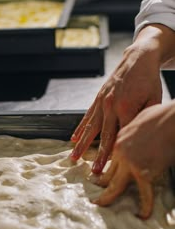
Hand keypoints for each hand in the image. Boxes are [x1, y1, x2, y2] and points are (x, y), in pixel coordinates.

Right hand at [70, 41, 161, 173]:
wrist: (138, 58)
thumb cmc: (149, 80)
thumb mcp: (155, 99)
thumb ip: (145, 118)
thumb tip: (139, 137)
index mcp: (127, 108)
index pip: (121, 137)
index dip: (116, 154)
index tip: (112, 169)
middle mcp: (111, 106)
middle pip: (103, 136)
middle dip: (98, 155)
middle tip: (93, 171)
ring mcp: (102, 102)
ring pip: (90, 128)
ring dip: (82, 144)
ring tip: (74, 157)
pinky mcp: (97, 98)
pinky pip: (87, 116)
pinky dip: (80, 128)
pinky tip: (73, 138)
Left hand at [91, 102, 174, 218]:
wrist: (172, 121)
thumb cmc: (162, 117)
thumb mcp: (140, 119)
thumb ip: (134, 130)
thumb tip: (136, 132)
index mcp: (119, 139)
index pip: (110, 159)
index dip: (105, 169)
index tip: (99, 176)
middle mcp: (120, 152)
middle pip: (108, 173)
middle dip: (100, 184)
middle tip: (94, 194)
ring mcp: (130, 163)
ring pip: (115, 185)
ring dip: (107, 197)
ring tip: (100, 204)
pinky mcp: (143, 172)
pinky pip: (144, 193)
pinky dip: (144, 205)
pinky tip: (143, 214)